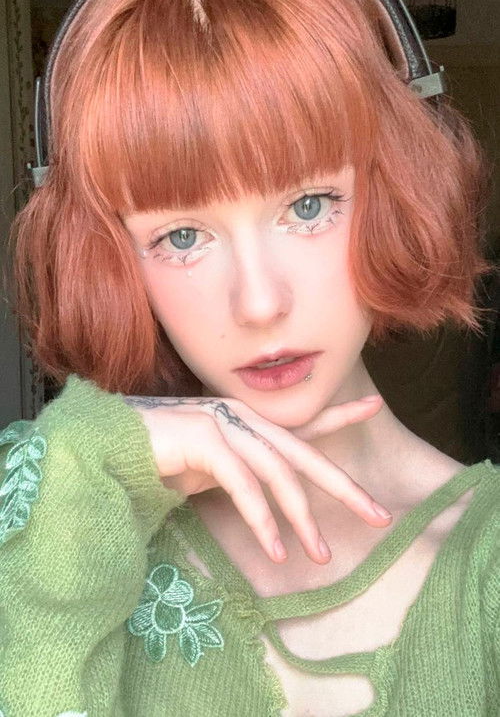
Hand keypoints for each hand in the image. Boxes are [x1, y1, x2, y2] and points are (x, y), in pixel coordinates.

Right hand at [125, 393, 390, 564]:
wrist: (112, 448)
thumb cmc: (163, 459)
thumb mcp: (216, 469)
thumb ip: (246, 474)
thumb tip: (276, 502)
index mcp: (248, 425)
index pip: (303, 423)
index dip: (340, 415)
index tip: (377, 405)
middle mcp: (242, 420)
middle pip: (303, 454)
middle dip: (343, 486)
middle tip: (379, 515)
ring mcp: (224, 425)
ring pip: (277, 473)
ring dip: (301, 518)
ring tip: (320, 555)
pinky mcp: (203, 440)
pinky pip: (242, 484)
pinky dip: (261, 518)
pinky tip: (276, 549)